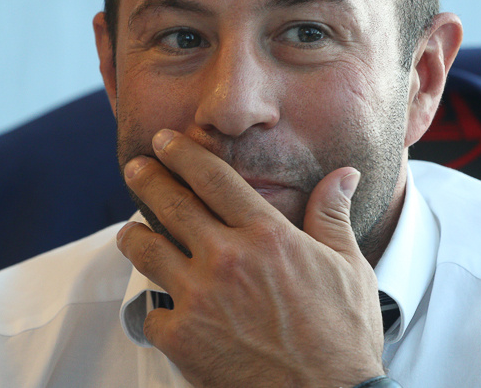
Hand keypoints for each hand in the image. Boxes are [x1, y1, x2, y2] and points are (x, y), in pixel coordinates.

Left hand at [118, 129, 384, 387]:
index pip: (213, 178)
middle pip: (171, 204)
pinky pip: (152, 313)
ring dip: (134, 236)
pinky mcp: (182, 339)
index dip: (183, 153)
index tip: (165, 141)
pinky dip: (157, 309)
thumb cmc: (343, 335)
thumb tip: (345, 174)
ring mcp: (199, 298)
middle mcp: (227, 258)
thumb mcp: (349, 267)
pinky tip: (164, 308)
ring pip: (146, 250)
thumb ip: (332, 216)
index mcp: (266, 235)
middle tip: (134, 167)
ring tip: (131, 232)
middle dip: (146, 178)